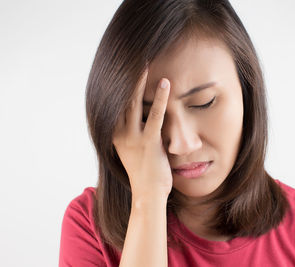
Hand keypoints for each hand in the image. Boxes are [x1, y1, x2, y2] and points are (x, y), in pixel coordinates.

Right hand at [112, 66, 171, 201]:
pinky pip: (155, 116)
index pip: (115, 104)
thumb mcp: (134, 149)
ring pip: (134, 104)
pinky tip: (165, 83)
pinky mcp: (149, 142)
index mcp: (115, 134)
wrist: (148, 195)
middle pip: (121, 99)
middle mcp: (120, 133)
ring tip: (144, 62)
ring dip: (139, 82)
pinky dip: (160, 98)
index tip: (121, 68)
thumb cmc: (145, 172)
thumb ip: (135, 131)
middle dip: (125, 78)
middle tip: (131, 57)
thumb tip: (142, 115)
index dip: (117, 85)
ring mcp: (133, 137)